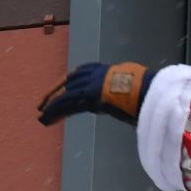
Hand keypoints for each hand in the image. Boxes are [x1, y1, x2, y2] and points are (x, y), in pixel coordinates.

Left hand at [37, 62, 153, 126]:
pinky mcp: (86, 95)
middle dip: (55, 94)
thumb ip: (121, 90)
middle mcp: (93, 74)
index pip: (80, 76)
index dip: (69, 86)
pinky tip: (46, 119)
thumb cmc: (148, 92)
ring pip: (64, 94)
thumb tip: (120, 102)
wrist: (148, 91)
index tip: (62, 92)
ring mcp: (89, 84)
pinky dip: (54, 111)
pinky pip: (65, 103)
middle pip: (68, 84)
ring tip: (42, 117)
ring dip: (51, 106)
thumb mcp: (132, 86)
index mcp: (104, 71)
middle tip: (43, 104)